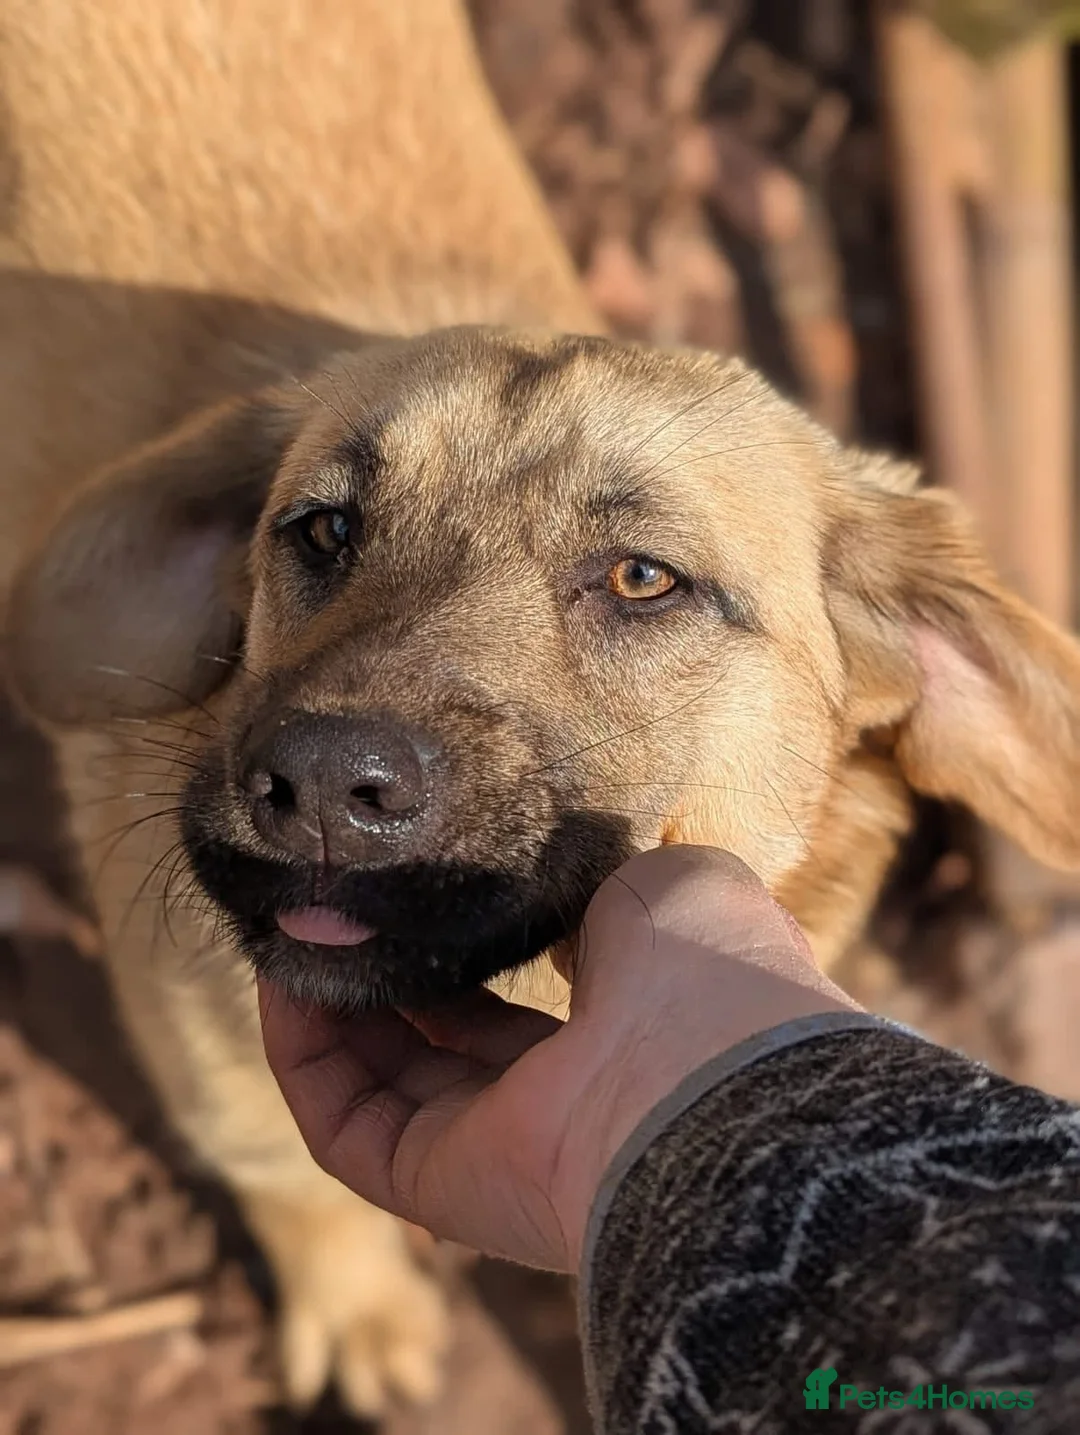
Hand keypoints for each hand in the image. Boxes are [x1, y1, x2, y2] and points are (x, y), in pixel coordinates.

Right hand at [259, 845, 861, 1272]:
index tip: (413, 891)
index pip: (522, 1002)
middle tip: (330, 907)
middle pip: (440, 1043)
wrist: (707, 1068)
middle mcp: (558, 1104)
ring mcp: (495, 1152)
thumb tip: (533, 880)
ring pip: (381, 1084)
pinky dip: (303, 1057)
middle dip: (381, 972)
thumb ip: (586, 881)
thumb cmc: (700, 968)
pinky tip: (282, 980)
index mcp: (620, 1037)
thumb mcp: (658, 884)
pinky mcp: (438, 1188)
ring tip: (288, 927)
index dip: (461, 946)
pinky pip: (344, 1127)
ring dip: (326, 1006)